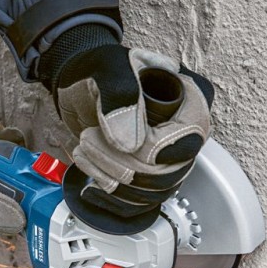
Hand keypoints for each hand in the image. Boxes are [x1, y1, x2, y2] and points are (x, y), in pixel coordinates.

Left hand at [38, 25, 213, 218]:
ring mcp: (167, 154)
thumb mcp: (107, 69)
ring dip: (112, 180)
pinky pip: (140, 201)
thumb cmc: (96, 66)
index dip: (151, 150)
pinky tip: (89, 172)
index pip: (188, 140)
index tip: (115, 140)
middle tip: (89, 141)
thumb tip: (132, 144)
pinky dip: (110, 194)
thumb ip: (120, 97)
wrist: (75, 81)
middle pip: (171, 173)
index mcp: (190, 99)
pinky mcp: (146, 172)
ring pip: (154, 192)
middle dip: (124, 167)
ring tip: (84, 149)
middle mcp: (186, 130)